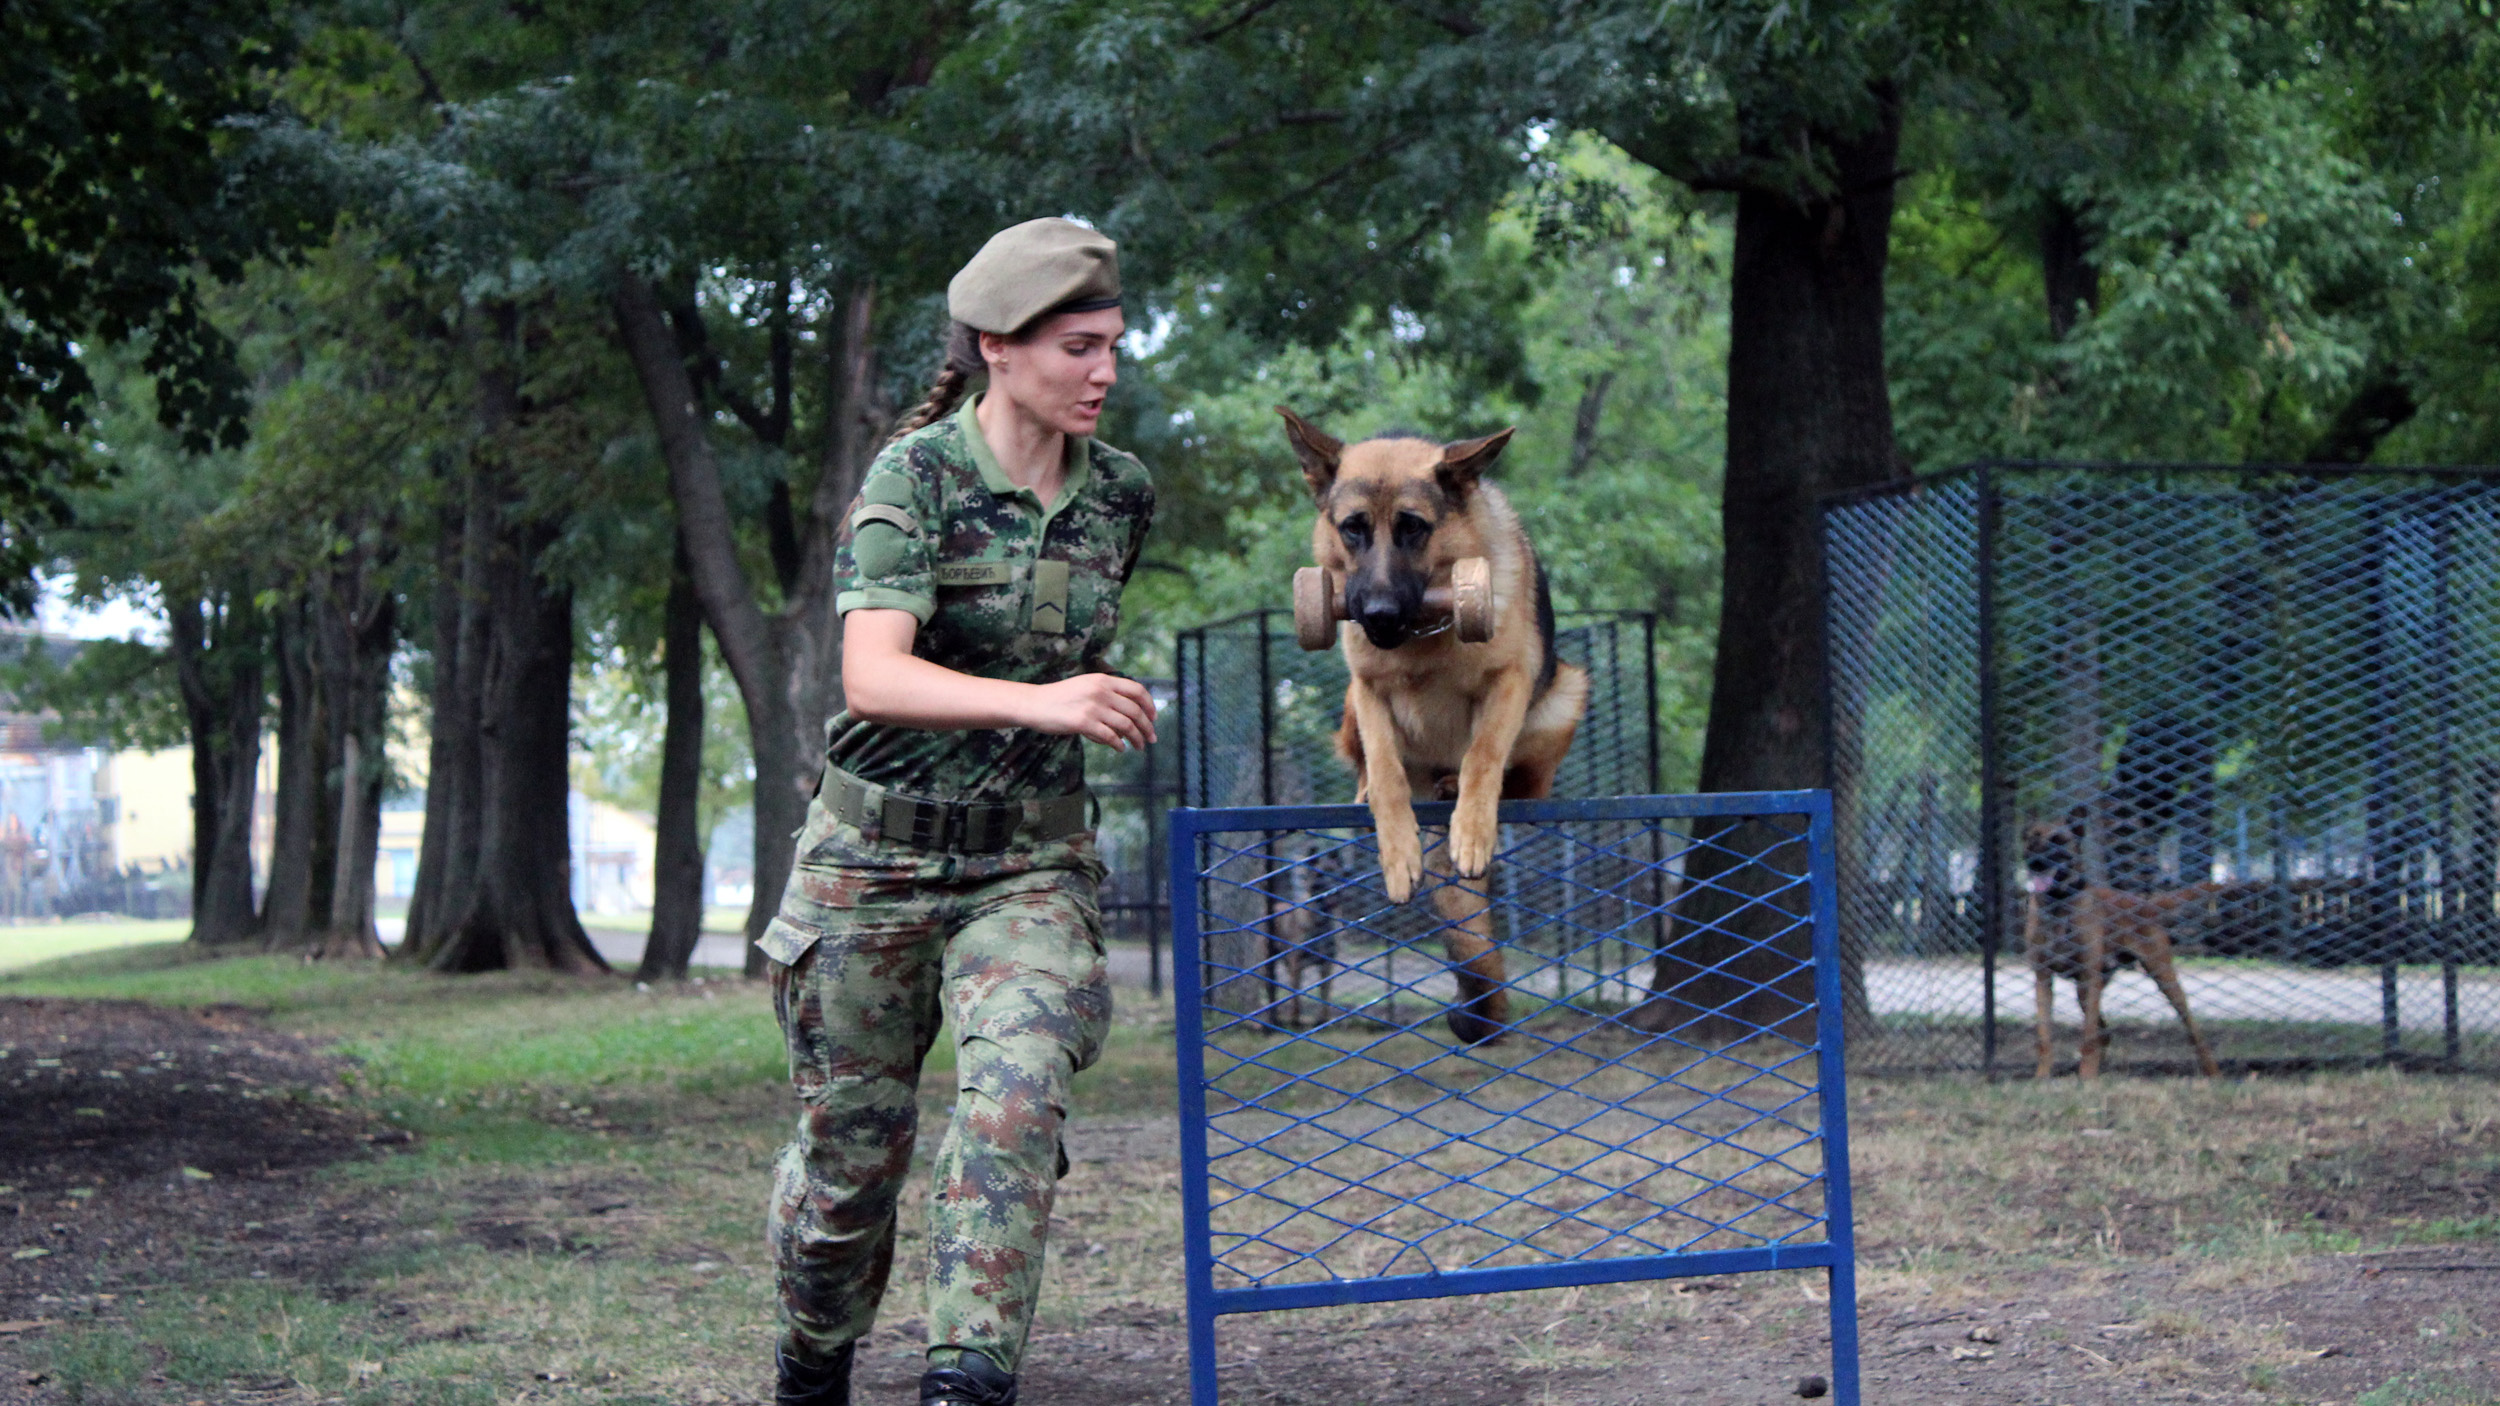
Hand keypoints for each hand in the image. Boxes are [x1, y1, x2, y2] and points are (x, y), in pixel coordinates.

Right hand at [1026, 673, 1157, 749]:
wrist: (1034, 704)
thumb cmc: (1060, 697)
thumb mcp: (1086, 686)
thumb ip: (1107, 693)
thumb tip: (1131, 711)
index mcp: (1103, 680)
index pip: (1137, 689)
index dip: (1149, 704)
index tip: (1154, 717)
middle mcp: (1101, 691)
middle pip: (1135, 710)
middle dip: (1147, 727)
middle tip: (1152, 738)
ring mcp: (1092, 707)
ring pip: (1126, 725)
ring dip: (1137, 738)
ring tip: (1140, 746)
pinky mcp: (1083, 722)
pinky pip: (1109, 736)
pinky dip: (1118, 745)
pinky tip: (1121, 749)